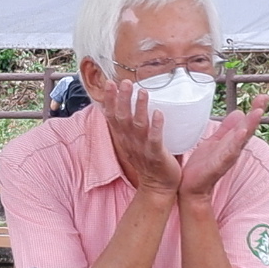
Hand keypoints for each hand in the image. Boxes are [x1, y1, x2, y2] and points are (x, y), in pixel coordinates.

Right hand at [92, 77, 185, 200]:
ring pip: (139, 126)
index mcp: (124, 137)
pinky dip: (156, 126)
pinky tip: (158, 113)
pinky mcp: (156, 155)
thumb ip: (134, 123)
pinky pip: (155, 140)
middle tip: (124, 82)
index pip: (112, 116)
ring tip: (142, 91)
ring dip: (139, 108)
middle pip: (123, 118)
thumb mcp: (134, 141)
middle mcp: (130, 141)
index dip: (110, 100)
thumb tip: (137, 99)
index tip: (110, 83)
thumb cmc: (149, 159)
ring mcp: (143, 148)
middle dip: (122, 99)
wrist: (158, 186)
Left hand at [170, 99, 268, 209]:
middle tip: (264, 98)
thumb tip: (239, 112)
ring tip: (257, 112)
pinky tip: (242, 133)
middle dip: (256, 113)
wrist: (191, 187)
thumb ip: (226, 128)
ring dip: (250, 126)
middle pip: (248, 128)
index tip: (263, 96)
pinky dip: (236, 143)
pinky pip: (229, 153)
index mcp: (232, 142)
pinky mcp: (218, 166)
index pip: (246, 122)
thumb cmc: (203, 165)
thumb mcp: (215, 141)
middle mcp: (233, 148)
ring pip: (241, 139)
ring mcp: (227, 157)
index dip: (255, 109)